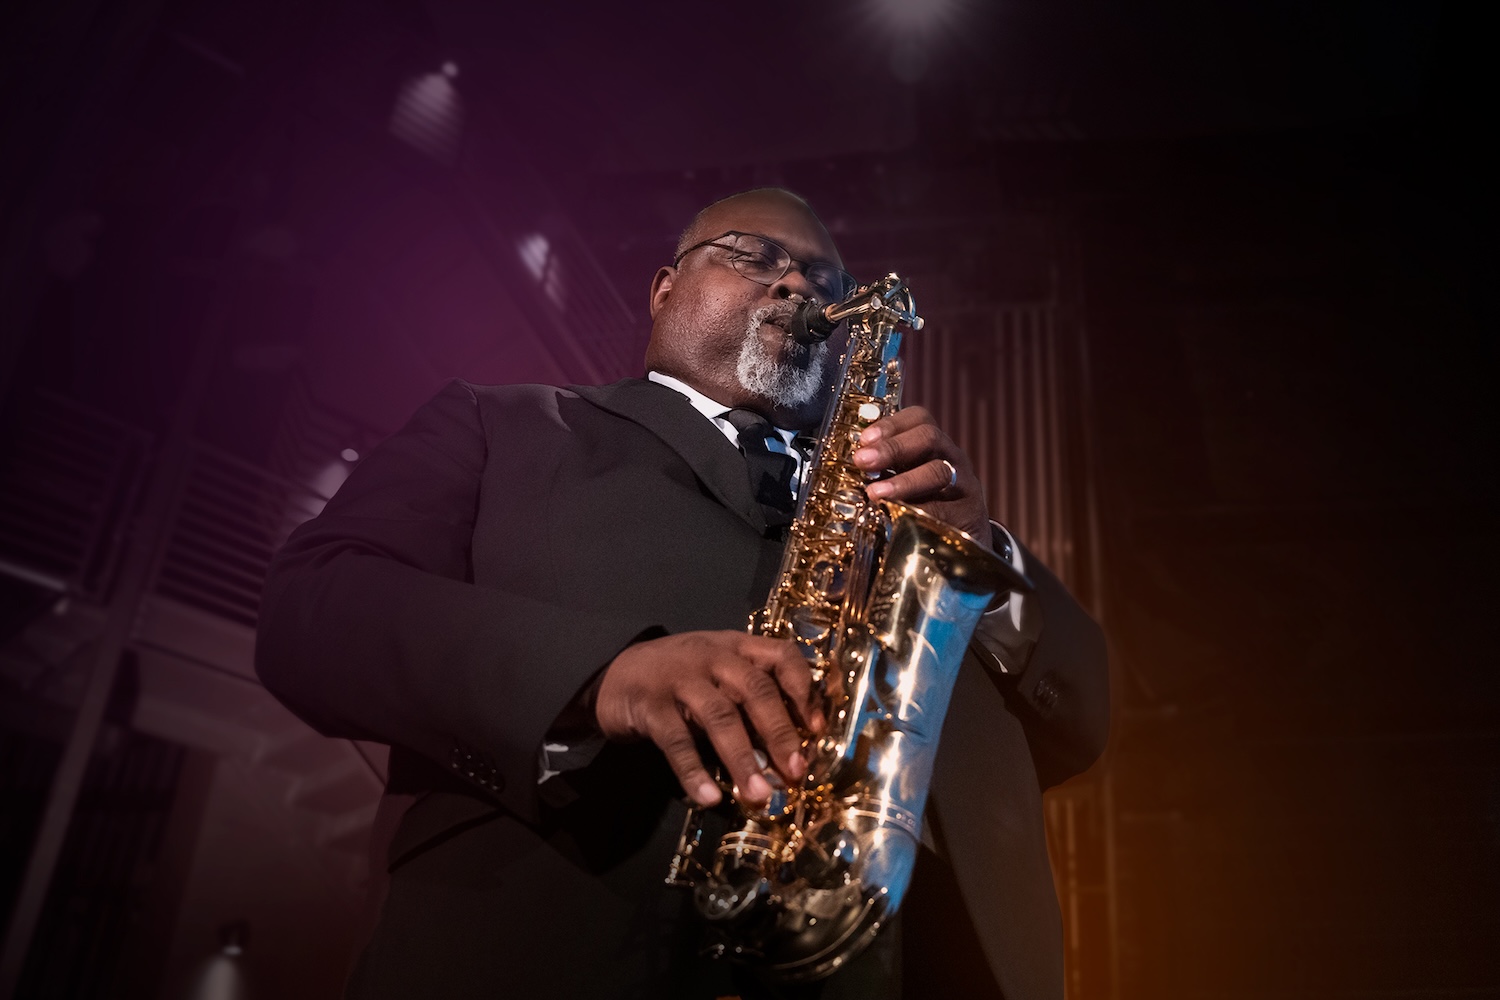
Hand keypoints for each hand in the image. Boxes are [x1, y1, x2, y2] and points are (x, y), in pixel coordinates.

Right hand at [593, 631, 820, 807]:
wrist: (615, 675)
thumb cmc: (680, 680)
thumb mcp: (719, 678)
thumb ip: (751, 704)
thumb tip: (790, 755)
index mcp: (736, 647)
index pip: (781, 655)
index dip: (803, 690)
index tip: (816, 730)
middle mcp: (712, 656)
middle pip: (755, 689)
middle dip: (779, 733)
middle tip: (796, 773)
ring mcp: (679, 678)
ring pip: (719, 716)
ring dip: (743, 758)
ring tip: (759, 795)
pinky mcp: (650, 704)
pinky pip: (675, 740)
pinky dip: (694, 771)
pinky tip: (709, 797)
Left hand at [851, 406, 991, 540]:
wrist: (964, 541)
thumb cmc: (927, 505)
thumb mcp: (906, 481)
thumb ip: (882, 471)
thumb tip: (845, 466)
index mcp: (933, 446)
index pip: (918, 419)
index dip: (890, 424)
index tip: (864, 439)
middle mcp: (951, 458)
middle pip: (929, 438)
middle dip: (893, 447)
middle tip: (862, 461)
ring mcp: (963, 485)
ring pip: (938, 472)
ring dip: (903, 481)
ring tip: (874, 493)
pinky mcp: (969, 515)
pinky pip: (944, 509)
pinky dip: (919, 512)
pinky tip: (898, 517)